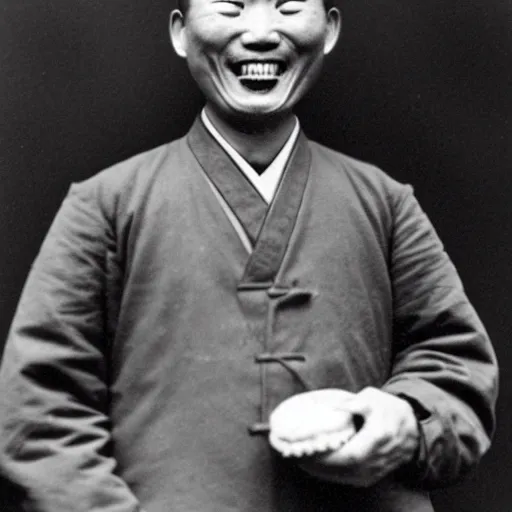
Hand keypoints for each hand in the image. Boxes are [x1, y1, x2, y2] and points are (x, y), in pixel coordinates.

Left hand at [299, 387, 419, 486]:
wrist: (413, 429)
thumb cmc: (390, 409)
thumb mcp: (373, 398)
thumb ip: (355, 402)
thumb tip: (335, 407)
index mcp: (377, 438)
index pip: (350, 455)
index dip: (328, 457)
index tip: (308, 451)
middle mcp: (377, 459)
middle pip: (344, 469)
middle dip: (319, 465)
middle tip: (296, 457)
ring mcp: (377, 470)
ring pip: (345, 477)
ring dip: (322, 472)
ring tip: (302, 462)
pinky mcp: (374, 476)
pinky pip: (350, 480)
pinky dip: (332, 476)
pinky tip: (317, 468)